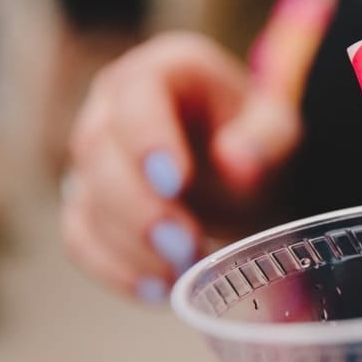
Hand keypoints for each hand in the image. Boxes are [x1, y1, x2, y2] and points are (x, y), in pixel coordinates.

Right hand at [61, 32, 301, 300]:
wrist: (246, 172)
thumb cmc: (259, 139)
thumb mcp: (279, 130)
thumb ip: (266, 138)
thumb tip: (237, 162)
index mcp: (165, 70)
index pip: (136, 94)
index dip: (147, 138)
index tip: (175, 181)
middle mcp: (115, 106)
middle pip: (98, 150)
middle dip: (139, 206)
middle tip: (184, 247)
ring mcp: (95, 156)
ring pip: (85, 199)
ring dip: (130, 246)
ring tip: (184, 275)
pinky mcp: (89, 203)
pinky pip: (81, 238)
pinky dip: (114, 270)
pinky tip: (157, 292)